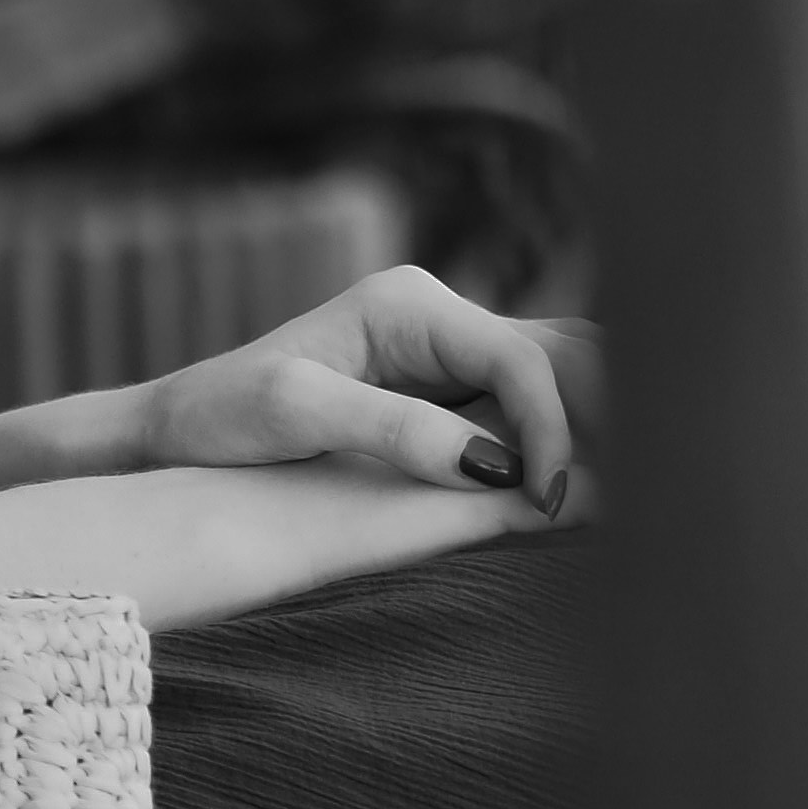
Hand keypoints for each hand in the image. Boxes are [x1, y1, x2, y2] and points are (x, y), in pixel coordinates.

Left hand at [134, 266, 596, 513]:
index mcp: (409, 304)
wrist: (177, 430)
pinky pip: (526, 411)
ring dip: (592, 433)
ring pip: (558, 379)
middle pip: (564, 353)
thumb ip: (395, 429)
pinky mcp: (447, 395)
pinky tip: (577, 497)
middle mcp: (440, 317)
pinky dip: (558, 448)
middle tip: (630, 497)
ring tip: (620, 504)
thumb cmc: (223, 416)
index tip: (546, 501)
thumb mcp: (297, 414)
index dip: (551, 428)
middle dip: (605, 418)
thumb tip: (494, 466)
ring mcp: (447, 353)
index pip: (522, 357)